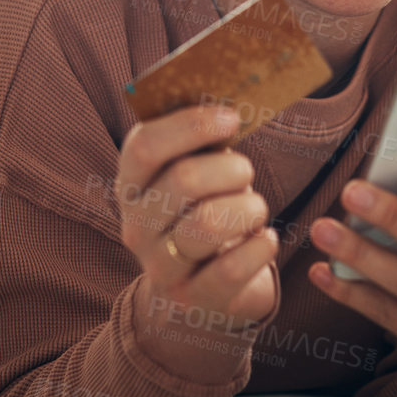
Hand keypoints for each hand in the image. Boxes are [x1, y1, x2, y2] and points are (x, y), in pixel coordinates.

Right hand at [116, 104, 279, 383]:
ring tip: (254, 208)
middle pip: (183, 180)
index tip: (231, 118)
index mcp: (131, 183)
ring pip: (210, 223)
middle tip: (245, 172)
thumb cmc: (205, 211)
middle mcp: (136, 226)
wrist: (201, 290)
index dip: (190, 125)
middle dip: (230, 168)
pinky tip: (265, 239)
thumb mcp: (197, 172)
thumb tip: (233, 97)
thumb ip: (204, 138)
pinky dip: (260, 246)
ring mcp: (161, 267)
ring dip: (249, 207)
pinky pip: (232, 267)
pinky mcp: (193, 299)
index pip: (144, 146)